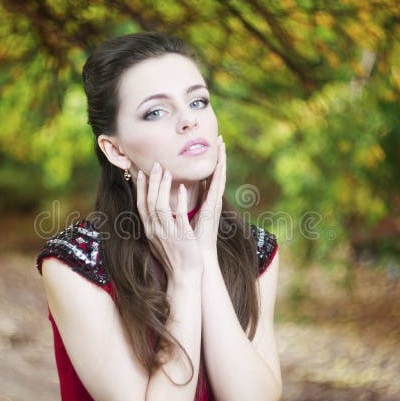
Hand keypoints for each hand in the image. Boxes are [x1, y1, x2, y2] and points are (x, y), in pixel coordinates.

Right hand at [136, 162, 202, 281]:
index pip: (141, 205)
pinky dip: (178, 201)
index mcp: (150, 230)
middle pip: (148, 202)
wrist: (183, 276)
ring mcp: (166, 234)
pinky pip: (177, 216)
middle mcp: (155, 231)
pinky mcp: (180, 236)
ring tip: (167, 171)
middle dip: (151, 182)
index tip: (141, 173)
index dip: (140, 188)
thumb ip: (158, 224)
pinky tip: (182, 189)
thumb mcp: (161, 239)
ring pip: (159, 206)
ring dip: (162, 187)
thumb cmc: (175, 257)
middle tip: (155, 164)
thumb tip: (156, 211)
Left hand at [193, 135, 225, 261]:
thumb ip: (182, 205)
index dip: (213, 163)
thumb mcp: (182, 219)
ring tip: (222, 146)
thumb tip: (178, 192)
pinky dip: (214, 180)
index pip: (210, 178)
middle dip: (220, 157)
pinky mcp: (212, 213)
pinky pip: (214, 193)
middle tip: (220, 139)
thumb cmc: (190, 243)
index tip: (213, 147)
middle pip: (217, 175)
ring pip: (219, 180)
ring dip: (221, 162)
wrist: (197, 261)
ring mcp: (214, 207)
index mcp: (206, 204)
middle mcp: (211, 203)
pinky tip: (213, 167)